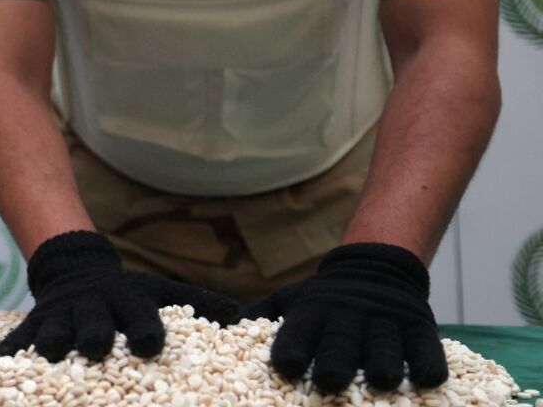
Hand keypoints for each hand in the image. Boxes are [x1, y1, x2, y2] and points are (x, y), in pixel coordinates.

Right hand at [0, 231, 239, 361]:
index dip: (145, 329)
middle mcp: (93, 308)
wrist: (77, 270)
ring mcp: (61, 315)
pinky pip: (19, 337)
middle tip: (94, 349)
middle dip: (93, 336)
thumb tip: (245, 319)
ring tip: (48, 355)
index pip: (140, 315)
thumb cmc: (128, 294)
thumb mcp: (160, 292)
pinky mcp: (34, 321)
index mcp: (127, 303)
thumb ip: (198, 304)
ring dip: (51, 343)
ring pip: (53, 330)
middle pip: (93, 324)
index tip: (150, 344)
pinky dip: (11, 352)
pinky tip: (3, 363)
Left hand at [242, 243, 446, 392]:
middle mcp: (348, 316)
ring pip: (385, 344)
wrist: (374, 267)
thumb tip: (221, 332)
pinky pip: (425, 346)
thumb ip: (260, 315)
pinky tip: (427, 377)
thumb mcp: (290, 299)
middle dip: (336, 361)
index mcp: (314, 311)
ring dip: (384, 363)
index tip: (287, 366)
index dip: (292, 347)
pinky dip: (427, 362)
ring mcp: (385, 320)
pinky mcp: (418, 325)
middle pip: (341, 341)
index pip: (298, 330)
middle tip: (330, 381)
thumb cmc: (323, 298)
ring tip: (382, 380)